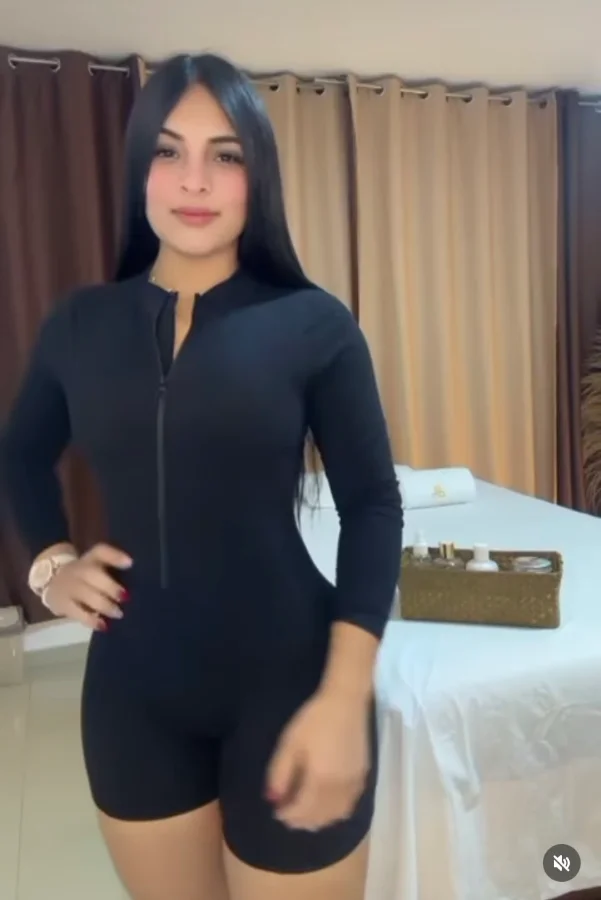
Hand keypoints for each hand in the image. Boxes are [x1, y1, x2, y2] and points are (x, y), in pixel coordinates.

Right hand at [44, 543, 131, 631]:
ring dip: (103, 604)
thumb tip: (139, 582)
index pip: (101, 551)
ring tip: (118, 614)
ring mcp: (67, 586)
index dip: (115, 556)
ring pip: (84, 593)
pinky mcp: (61, 603)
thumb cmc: (87, 576)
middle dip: (109, 586)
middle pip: (91, 573)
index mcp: (91, 558)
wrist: (51, 579)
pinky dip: (90, 620)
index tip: (131, 563)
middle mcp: (78, 568)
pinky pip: (75, 611)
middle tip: (125, 597)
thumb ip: (115, 571)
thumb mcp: (98, 567)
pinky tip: (103, 626)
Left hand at [266, 689, 370, 830]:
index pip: (302, 810)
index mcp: (320, 780)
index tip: (276, 812)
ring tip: (306, 812)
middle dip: (302, 820)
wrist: (345, 702)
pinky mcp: (363, 777)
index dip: (288, 815)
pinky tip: (327, 804)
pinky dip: (336, 812)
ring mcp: (354, 784)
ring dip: (320, 820)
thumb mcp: (290, 744)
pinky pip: (349, 805)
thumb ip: (279, 774)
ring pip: (337, 815)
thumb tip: (273, 800)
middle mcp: (340, 788)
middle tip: (288, 814)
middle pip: (320, 817)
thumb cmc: (314, 720)